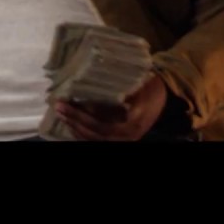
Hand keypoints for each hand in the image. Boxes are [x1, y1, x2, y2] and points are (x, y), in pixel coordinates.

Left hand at [54, 73, 168, 140]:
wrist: (166, 97)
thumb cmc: (151, 87)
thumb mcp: (139, 85)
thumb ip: (122, 88)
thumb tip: (95, 83)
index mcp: (132, 124)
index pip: (102, 126)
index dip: (83, 117)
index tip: (67, 104)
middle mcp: (128, 136)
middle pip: (96, 135)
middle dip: (75, 122)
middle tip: (58, 108)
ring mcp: (125, 139)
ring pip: (95, 140)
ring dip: (76, 129)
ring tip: (62, 115)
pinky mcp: (121, 138)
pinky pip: (99, 140)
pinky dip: (84, 134)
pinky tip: (72, 124)